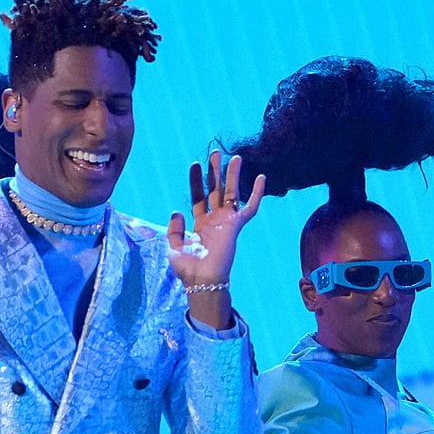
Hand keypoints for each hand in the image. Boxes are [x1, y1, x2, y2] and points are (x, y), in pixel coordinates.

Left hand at [166, 152, 262, 329]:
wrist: (202, 280)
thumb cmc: (188, 269)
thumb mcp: (173, 247)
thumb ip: (174, 229)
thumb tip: (176, 210)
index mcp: (200, 225)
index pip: (198, 197)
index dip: (196, 181)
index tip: (194, 164)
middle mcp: (215, 220)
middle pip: (215, 190)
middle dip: (215, 172)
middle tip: (215, 153)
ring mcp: (226, 222)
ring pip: (232, 193)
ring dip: (232, 176)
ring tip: (234, 157)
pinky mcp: (236, 226)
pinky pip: (250, 207)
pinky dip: (256, 193)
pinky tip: (260, 177)